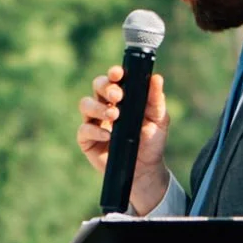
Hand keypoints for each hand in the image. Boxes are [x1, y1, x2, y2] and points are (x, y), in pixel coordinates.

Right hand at [79, 65, 169, 209]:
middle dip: (105, 87)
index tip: (118, 73)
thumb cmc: (152, 141)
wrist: (146, 169)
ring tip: (114, 116)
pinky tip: (108, 135)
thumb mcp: (159, 120)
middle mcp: (105, 106)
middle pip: (96, 86)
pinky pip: (84, 129)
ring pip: (85, 104)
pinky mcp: (87, 139)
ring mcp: (94, 122)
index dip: (113, 73)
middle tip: (118, 96)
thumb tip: (156, 77)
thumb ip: (156, 100)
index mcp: (122, 97)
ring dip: (98, 107)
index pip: (114, 79)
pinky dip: (95, 131)